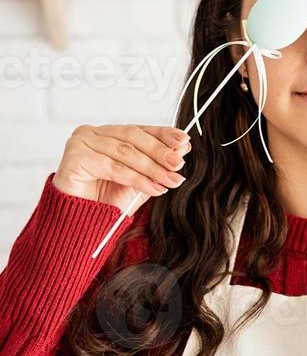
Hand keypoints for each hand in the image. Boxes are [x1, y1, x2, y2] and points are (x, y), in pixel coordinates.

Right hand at [52, 124, 192, 214]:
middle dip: (159, 152)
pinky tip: (153, 188)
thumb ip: (157, 163)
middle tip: (178, 164)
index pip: (139, 129)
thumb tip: (183, 146)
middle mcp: (92, 133)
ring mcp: (81, 143)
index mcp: (108, 133)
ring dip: (152, 168)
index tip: (184, 141)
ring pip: (125, 152)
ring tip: (170, 181)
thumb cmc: (106, 202)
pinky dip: (136, 178)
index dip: (163, 134)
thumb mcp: (140, 180)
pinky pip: (112, 167)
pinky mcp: (74, 158)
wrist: (81, 225)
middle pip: (132, 137)